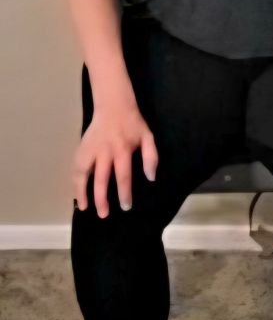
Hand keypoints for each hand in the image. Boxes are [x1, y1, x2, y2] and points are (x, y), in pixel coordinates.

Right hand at [72, 102, 158, 218]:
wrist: (113, 105)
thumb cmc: (133, 124)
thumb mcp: (148, 136)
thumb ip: (151, 157)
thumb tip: (150, 178)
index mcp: (122, 148)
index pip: (123, 174)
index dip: (124, 192)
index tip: (125, 206)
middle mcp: (104, 150)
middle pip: (101, 178)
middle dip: (101, 198)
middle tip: (104, 214)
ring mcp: (90, 149)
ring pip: (82, 173)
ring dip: (82, 191)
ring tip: (84, 208)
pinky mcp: (81, 148)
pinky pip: (76, 167)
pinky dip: (74, 182)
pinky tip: (76, 195)